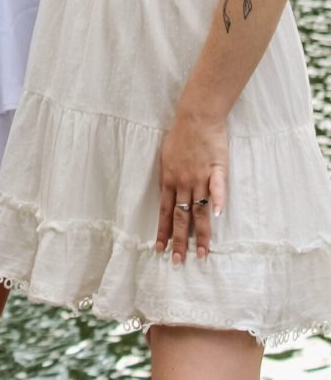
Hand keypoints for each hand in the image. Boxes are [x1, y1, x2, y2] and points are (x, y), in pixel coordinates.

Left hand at [156, 109, 227, 263]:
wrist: (196, 116)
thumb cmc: (180, 136)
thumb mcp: (165, 157)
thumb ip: (167, 178)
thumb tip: (167, 196)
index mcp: (169, 180)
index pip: (165, 212)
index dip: (163, 232)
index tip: (160, 250)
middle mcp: (183, 182)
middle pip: (181, 217)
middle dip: (179, 241)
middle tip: (178, 263)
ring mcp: (200, 177)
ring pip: (199, 210)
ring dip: (200, 233)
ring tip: (201, 254)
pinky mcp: (216, 169)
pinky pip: (218, 187)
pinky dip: (219, 201)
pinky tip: (219, 216)